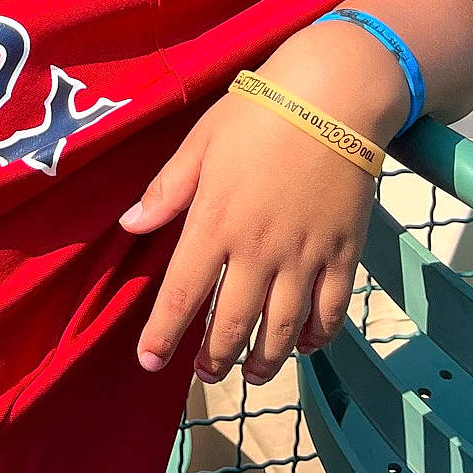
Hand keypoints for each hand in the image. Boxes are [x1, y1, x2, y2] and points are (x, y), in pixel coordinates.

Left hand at [119, 89, 374, 384]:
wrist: (333, 98)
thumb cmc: (258, 113)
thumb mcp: (200, 143)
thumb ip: (167, 190)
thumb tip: (130, 225)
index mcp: (215, 223)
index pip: (182, 294)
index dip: (163, 334)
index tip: (148, 362)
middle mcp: (258, 251)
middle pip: (232, 324)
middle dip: (214, 358)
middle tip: (203, 374)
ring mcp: (304, 257)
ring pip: (282, 330)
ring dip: (264, 361)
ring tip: (250, 374)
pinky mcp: (342, 254)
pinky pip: (330, 312)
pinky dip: (316, 338)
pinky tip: (302, 345)